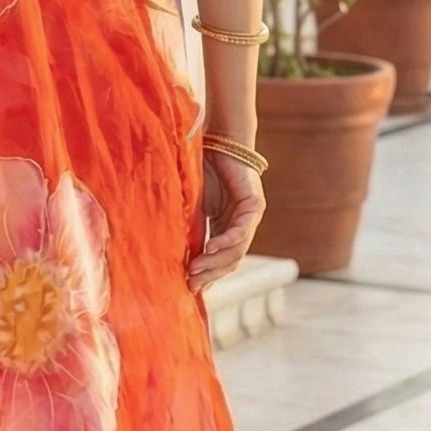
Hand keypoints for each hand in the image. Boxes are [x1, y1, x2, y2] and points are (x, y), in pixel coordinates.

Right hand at [190, 144, 265, 292]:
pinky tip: (209, 249)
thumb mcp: (193, 207)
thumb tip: (174, 257)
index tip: (187, 288)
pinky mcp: (255, 206)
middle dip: (209, 275)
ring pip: (236, 251)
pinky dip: (225, 242)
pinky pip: (241, 230)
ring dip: (215, 263)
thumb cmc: (201, 170)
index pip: (220, 261)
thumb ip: (190, 230)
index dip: (206, 276)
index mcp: (227, 230)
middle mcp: (241, 227)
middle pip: (229, 261)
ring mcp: (250, 218)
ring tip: (195, 270)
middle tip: (190, 284)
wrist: (218, 141)